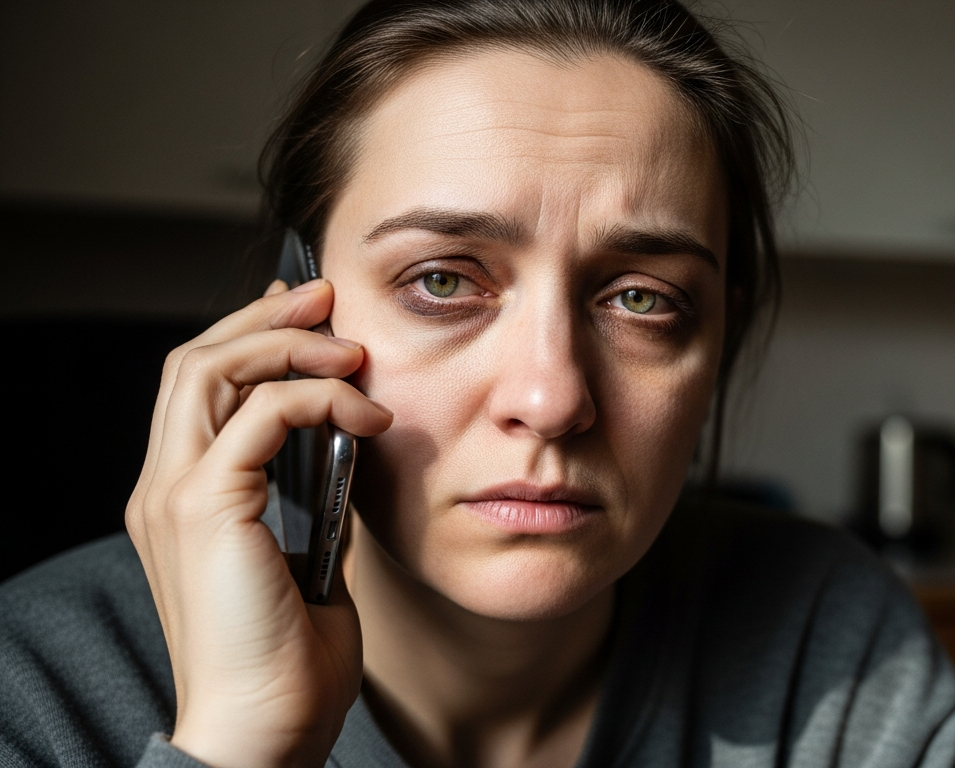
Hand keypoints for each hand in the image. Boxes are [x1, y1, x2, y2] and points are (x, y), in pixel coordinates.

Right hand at [126, 279, 392, 767]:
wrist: (265, 730)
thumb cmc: (290, 662)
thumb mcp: (311, 562)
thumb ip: (316, 504)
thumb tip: (351, 452)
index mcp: (183, 500)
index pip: (197, 389)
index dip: (250, 339)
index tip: (312, 317)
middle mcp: (163, 487)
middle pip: (192, 362)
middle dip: (265, 319)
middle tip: (329, 297)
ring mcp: (174, 495)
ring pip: (209, 369)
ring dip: (288, 345)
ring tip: (352, 349)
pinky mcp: (204, 508)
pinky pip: (255, 414)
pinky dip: (315, 397)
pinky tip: (366, 414)